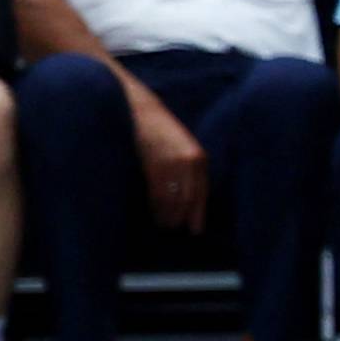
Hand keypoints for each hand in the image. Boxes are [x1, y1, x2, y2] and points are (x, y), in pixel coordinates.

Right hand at [132, 95, 208, 232]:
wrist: (138, 109)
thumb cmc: (158, 131)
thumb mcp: (180, 148)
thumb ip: (186, 170)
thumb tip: (185, 202)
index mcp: (199, 158)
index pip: (201, 193)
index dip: (198, 214)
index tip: (195, 230)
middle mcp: (190, 161)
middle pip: (188, 200)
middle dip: (181, 218)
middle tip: (172, 229)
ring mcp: (173, 163)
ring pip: (173, 200)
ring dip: (167, 215)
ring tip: (161, 223)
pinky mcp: (155, 165)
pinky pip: (157, 193)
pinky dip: (155, 206)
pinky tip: (152, 211)